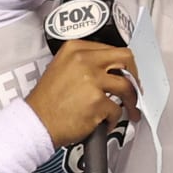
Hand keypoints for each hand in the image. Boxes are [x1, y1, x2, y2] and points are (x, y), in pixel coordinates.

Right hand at [25, 41, 140, 147]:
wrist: (36, 123)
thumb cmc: (47, 102)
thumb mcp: (61, 68)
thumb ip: (85, 63)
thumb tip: (110, 69)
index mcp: (75, 49)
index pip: (111, 48)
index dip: (123, 63)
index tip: (126, 72)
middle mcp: (84, 60)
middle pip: (125, 58)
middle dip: (134, 75)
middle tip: (135, 88)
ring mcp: (92, 80)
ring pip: (126, 86)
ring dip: (131, 101)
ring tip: (130, 110)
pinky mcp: (98, 101)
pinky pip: (117, 110)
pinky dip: (113, 120)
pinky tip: (104, 123)